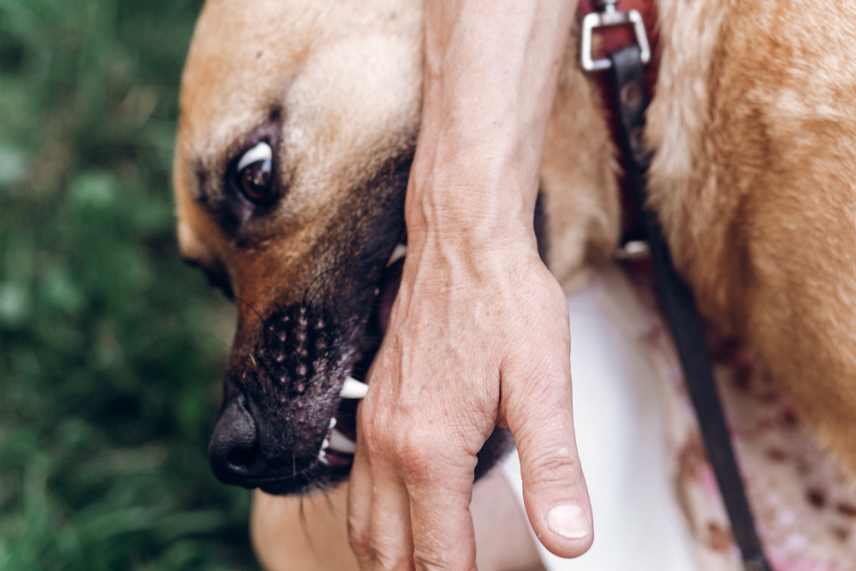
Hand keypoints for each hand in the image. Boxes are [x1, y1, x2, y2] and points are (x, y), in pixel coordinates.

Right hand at [347, 231, 592, 569]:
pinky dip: (377, 525)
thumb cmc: (505, 303)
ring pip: (365, 526)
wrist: (461, 244)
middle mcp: (388, 445)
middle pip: (389, 553)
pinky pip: (359, 488)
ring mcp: (372, 427)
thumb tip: (572, 541)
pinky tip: (404, 523)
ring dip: (392, 562)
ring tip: (428, 570)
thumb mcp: (544, 385)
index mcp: (431, 450)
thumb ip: (554, 470)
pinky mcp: (372, 410)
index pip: (440, 556)